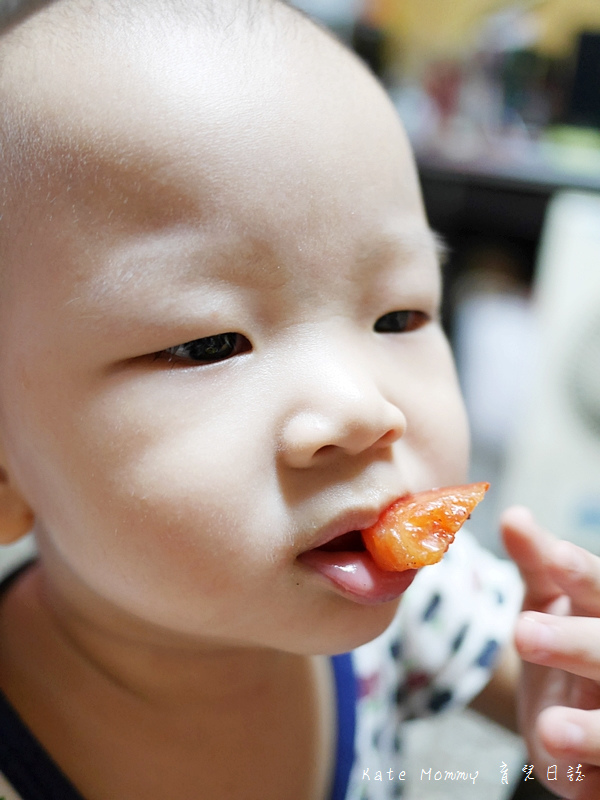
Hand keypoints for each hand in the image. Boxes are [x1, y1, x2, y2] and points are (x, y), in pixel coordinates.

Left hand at [502, 506, 599, 798]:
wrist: (567, 715)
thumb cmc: (561, 642)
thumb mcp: (547, 599)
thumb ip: (536, 561)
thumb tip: (512, 515)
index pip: (599, 588)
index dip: (578, 572)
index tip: (552, 556)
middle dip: (575, 642)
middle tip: (524, 634)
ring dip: (593, 730)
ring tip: (550, 730)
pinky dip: (591, 770)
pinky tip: (564, 769)